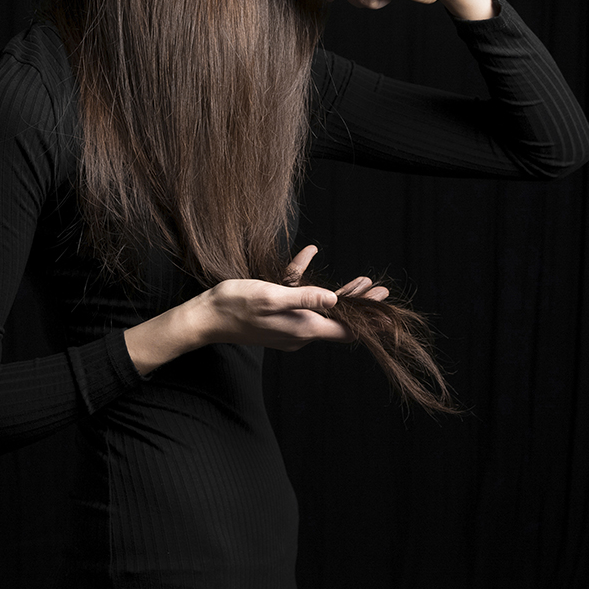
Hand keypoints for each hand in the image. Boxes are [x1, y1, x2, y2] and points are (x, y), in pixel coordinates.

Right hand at [200, 245, 389, 351]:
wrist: (205, 317)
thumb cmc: (235, 305)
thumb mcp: (271, 296)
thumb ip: (304, 298)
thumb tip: (335, 300)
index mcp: (303, 328)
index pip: (346, 329)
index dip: (367, 319)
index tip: (384, 305)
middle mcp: (300, 332)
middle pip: (338, 320)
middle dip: (359, 304)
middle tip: (379, 290)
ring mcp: (288, 327)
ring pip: (321, 310)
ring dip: (338, 294)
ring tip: (359, 281)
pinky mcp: (277, 318)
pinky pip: (299, 300)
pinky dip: (305, 281)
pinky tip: (306, 256)